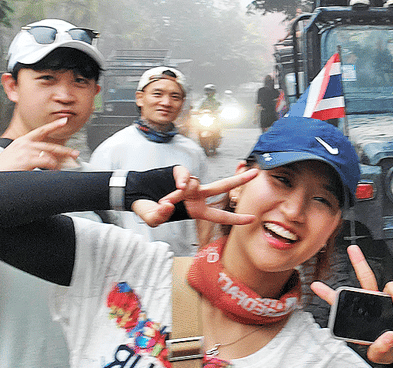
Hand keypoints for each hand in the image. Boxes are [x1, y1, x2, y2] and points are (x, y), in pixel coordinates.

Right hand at [0, 118, 78, 170]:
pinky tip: (54, 169)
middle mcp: (26, 144)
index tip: (64, 120)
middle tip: (75, 153)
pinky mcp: (27, 159)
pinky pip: (46, 162)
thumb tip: (48, 157)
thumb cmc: (5, 166)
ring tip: (63, 167)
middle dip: (65, 151)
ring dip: (58, 163)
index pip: (41, 130)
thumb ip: (32, 152)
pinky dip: (52, 166)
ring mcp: (26, 151)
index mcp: (23, 140)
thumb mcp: (17, 154)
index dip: (54, 125)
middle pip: (51, 146)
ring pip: (50, 155)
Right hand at [132, 167, 257, 226]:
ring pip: (196, 182)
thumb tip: (167, 206)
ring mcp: (189, 183)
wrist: (137, 194)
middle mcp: (197, 195)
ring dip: (182, 192)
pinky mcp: (179, 172)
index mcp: (197, 210)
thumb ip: (158, 217)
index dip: (236, 218)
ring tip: (167, 200)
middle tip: (256, 173)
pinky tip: (177, 185)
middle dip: (239, 180)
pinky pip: (185, 174)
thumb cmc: (151, 209)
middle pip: (222, 187)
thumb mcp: (154, 219)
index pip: (220, 215)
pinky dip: (182, 179)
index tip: (253, 219)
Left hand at [311, 245, 392, 364]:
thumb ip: (380, 347)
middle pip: (366, 280)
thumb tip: (389, 336)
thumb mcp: (378, 354)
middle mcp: (372, 305)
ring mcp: (385, 302)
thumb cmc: (384, 349)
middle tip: (353, 250)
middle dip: (359, 263)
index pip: (343, 303)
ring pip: (388, 286)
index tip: (316, 285)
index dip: (328, 294)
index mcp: (360, 317)